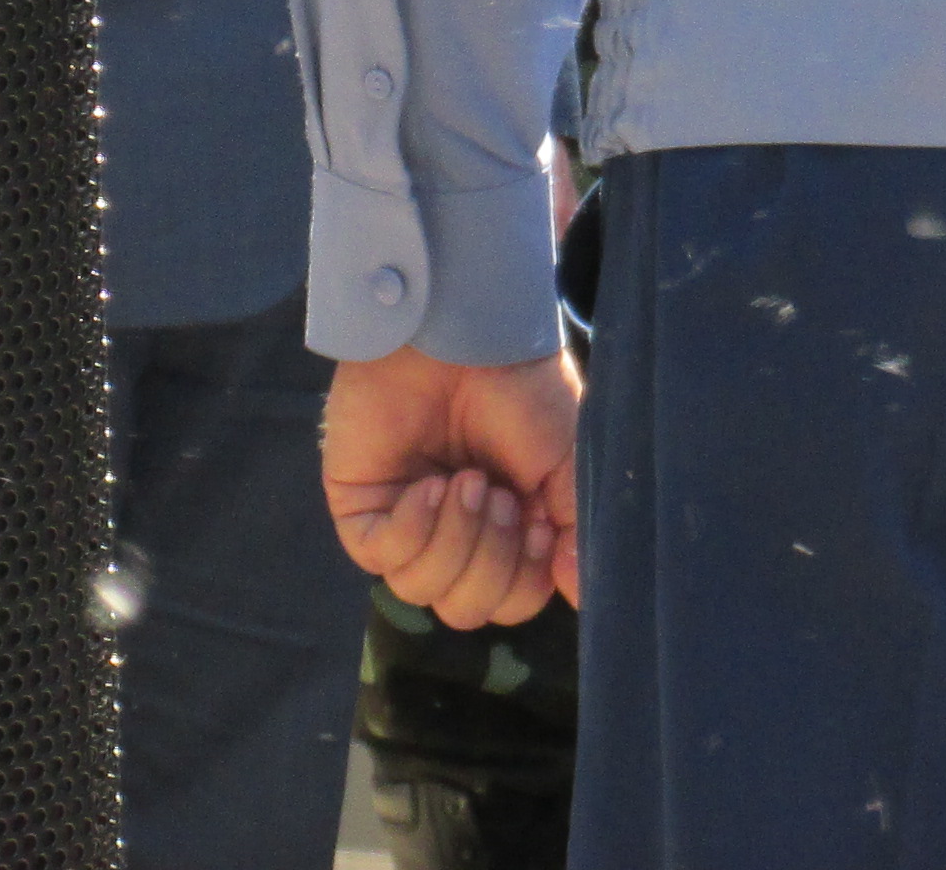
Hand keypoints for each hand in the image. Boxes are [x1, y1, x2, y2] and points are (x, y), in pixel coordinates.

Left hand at [324, 346, 578, 628]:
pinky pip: (382, 558)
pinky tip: (429, 483)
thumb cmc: (521, 390)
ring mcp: (408, 527)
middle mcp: (459, 536)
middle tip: (498, 494)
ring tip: (465, 479)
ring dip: (454, 537)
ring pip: (423, 591)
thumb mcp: (568, 459)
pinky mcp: (363, 513)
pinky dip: (412, 526)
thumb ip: (576, 529)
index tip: (539, 525)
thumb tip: (581, 595)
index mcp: (512, 529)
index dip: (526, 578)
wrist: (465, 337)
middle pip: (469, 607)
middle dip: (489, 557)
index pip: (515, 599)